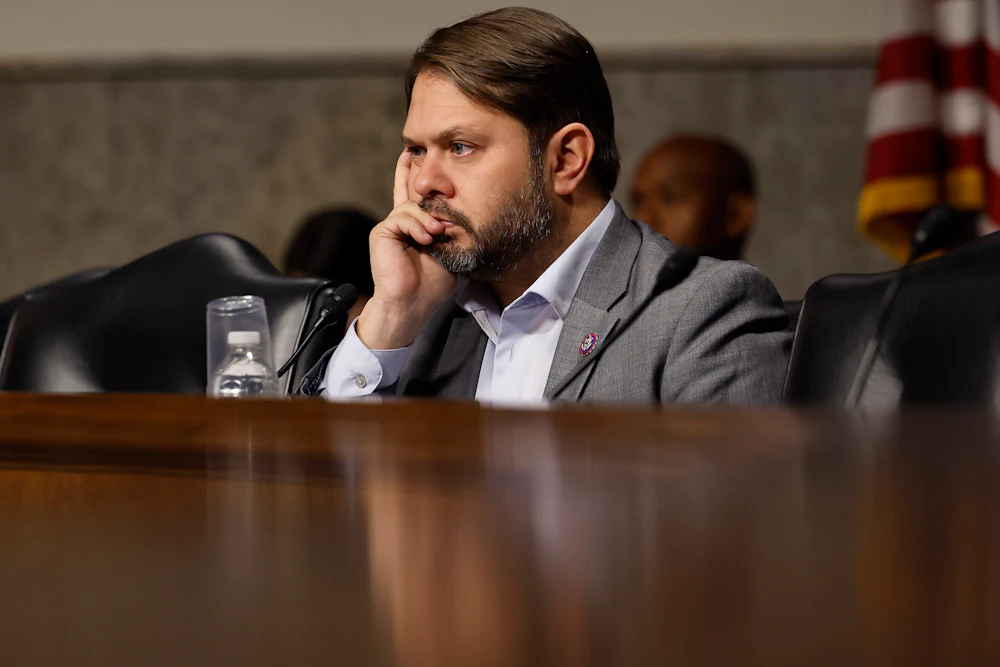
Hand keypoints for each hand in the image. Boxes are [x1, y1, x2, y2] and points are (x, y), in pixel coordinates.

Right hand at [356, 150, 457, 349]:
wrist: (411, 303)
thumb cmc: (431, 285)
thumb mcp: (450, 254)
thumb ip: (452, 235)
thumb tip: (458, 217)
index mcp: (417, 229)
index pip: (418, 199)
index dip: (417, 177)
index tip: (419, 157)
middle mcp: (402, 224)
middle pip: (406, 190)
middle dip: (411, 171)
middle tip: (416, 152)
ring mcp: (391, 227)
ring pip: (410, 206)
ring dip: (427, 218)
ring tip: (436, 234)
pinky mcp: (382, 232)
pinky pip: (400, 216)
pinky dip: (416, 226)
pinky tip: (424, 239)